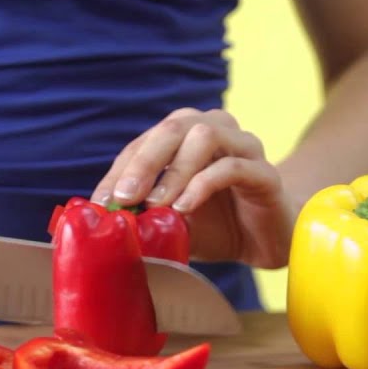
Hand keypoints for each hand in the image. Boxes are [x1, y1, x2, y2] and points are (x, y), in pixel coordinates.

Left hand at [90, 108, 296, 268]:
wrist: (267, 242)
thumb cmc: (216, 227)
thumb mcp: (171, 223)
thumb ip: (144, 216)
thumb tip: (102, 225)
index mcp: (187, 136)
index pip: (147, 142)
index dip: (120, 169)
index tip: (100, 201)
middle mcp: (216, 129)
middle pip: (175, 126)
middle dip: (144, 162)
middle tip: (124, 196)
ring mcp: (243, 148)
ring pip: (205, 136)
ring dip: (174, 171)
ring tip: (156, 205)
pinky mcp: (265, 173)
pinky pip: (233, 166)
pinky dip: (203, 185)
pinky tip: (185, 208)